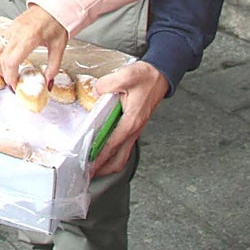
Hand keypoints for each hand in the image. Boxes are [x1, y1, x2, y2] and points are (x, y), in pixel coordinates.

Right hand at [0, 6, 68, 88]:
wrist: (55, 5)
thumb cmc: (58, 21)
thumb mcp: (59, 47)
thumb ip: (53, 67)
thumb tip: (48, 82)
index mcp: (30, 37)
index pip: (12, 61)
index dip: (10, 75)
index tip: (14, 84)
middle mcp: (18, 32)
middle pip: (2, 57)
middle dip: (4, 73)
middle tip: (11, 82)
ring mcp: (12, 27)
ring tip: (6, 74)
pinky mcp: (11, 25)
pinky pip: (0, 42)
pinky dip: (0, 54)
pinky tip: (5, 60)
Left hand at [89, 61, 167, 175]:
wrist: (161, 75)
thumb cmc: (147, 77)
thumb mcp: (126, 76)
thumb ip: (107, 84)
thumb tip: (96, 91)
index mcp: (131, 121)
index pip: (112, 145)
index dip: (99, 158)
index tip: (88, 166)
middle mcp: (134, 129)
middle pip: (119, 160)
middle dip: (103, 170)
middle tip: (88, 174)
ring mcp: (134, 129)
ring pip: (122, 155)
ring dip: (107, 163)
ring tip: (93, 167)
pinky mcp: (134, 125)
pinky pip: (123, 146)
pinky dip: (112, 153)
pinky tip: (103, 150)